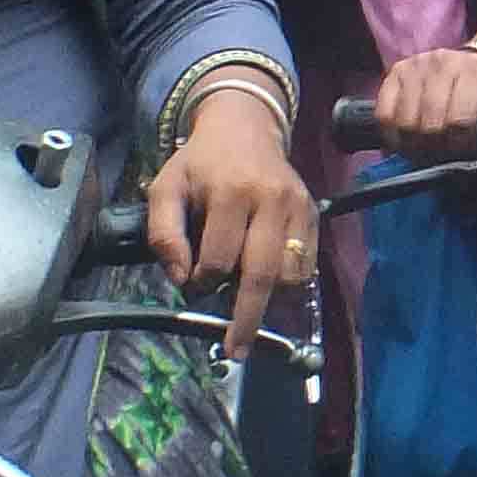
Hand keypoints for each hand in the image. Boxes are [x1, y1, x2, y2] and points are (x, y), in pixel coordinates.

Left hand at [148, 86, 315, 353]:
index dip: (203, 281)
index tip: (194, 285)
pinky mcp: (312, 214)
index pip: (219, 258)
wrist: (244, 126)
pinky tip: (267, 284)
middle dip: (246, 319)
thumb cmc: (200, 162)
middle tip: (235, 350)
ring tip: (245, 300)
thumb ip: (163, 234)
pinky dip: (287, 284)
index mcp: (230, 192)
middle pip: (262, 274)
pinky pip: (305, 265)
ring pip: (288, 275)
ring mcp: (297, 207)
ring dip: (267, 298)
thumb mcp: (166, 188)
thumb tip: (182, 279)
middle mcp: (270, 200)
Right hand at [367, 43, 476, 159]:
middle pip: (430, 124)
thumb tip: (468, 158)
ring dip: (414, 144)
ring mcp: (415, 66)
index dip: (459, 145)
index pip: (459, 121)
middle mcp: (442, 65)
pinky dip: (391, 133)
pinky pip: (383, 112)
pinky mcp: (395, 71)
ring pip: (405, 122)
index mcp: (472, 73)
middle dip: (435, 148)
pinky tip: (403, 139)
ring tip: (423, 149)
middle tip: (440, 154)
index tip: (461, 152)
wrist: (475, 60)